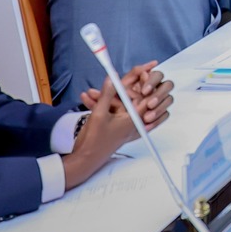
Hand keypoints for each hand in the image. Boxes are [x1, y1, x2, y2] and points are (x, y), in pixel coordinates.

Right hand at [62, 62, 172, 188]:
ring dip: (113, 98)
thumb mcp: (99, 114)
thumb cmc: (94, 139)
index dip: (141, 83)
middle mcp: (134, 123)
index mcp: (134, 119)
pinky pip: (119, 113)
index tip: (137, 72)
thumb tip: (113, 76)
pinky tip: (92, 99)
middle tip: (116, 79)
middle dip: (125, 89)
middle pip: (136, 100)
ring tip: (93, 92)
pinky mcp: (120, 130)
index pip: (145, 97)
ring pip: (125, 106)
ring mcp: (128, 127)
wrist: (85, 159)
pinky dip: (110, 106)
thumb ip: (107, 94)